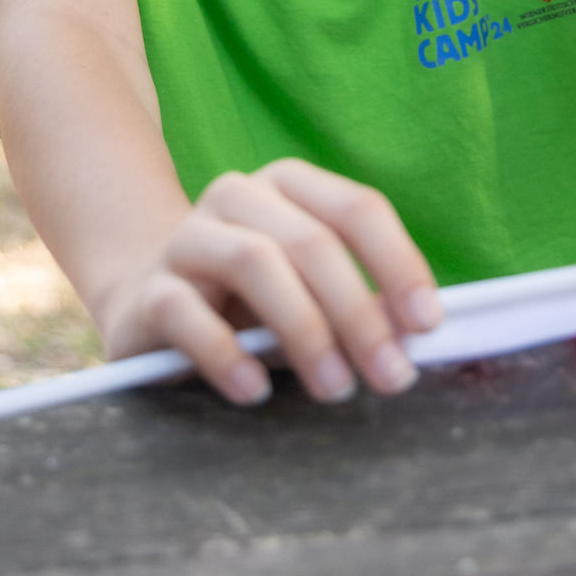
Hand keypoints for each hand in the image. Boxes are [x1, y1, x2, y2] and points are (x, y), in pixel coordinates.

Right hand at [100, 158, 442, 405]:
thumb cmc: (252, 301)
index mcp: (288, 185)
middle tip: (390, 376)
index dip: (398, 262)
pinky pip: (186, 312)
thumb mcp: (310, 292)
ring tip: (335, 387)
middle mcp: (237, 196)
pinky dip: (228, 354)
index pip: (357, 208)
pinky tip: (256, 390)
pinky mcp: (148, 291)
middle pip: (311, 241)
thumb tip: (412, 336)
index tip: (427, 324)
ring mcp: (187, 238)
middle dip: (360, 313)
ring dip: (306, 330)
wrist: (148, 303)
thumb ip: (357, 304)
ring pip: (254, 262)